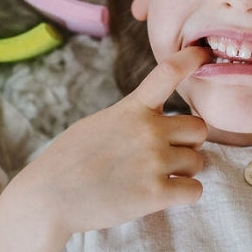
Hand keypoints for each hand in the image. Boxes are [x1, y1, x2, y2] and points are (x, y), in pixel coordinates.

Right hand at [11, 44, 211, 238]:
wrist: (48, 198)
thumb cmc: (70, 160)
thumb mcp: (100, 123)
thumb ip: (132, 117)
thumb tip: (160, 120)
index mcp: (133, 108)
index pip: (168, 73)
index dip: (191, 59)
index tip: (203, 53)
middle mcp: (149, 130)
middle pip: (199, 129)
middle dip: (188, 143)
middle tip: (169, 154)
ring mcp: (154, 161)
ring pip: (198, 161)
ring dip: (184, 171)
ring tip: (157, 177)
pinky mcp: (155, 194)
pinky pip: (194, 190)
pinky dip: (185, 194)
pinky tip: (165, 195)